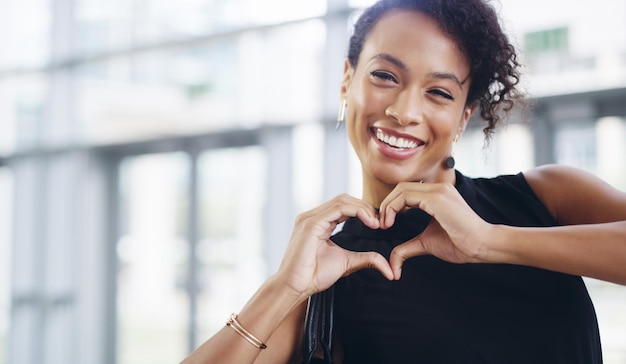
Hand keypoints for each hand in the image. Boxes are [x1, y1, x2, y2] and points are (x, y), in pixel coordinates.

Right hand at [278, 194, 393, 297]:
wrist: (295, 287)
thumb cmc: (314, 276)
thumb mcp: (347, 263)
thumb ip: (366, 259)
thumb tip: (389, 268)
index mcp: (318, 223)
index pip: (344, 206)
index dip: (364, 211)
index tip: (379, 225)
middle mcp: (312, 216)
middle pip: (344, 199)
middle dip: (365, 207)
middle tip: (381, 222)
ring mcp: (310, 218)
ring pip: (342, 200)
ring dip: (363, 208)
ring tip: (376, 223)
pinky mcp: (310, 223)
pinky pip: (338, 208)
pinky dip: (356, 211)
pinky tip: (369, 222)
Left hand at [379, 182, 492, 278]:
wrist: (483, 245)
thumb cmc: (461, 244)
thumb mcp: (427, 244)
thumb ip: (408, 248)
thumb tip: (393, 261)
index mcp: (437, 195)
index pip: (406, 191)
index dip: (392, 205)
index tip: (386, 223)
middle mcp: (437, 188)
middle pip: (401, 187)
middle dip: (386, 204)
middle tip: (381, 224)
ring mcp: (438, 191)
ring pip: (401, 189)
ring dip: (388, 206)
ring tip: (385, 224)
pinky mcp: (436, 198)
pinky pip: (406, 196)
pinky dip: (393, 208)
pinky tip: (391, 223)